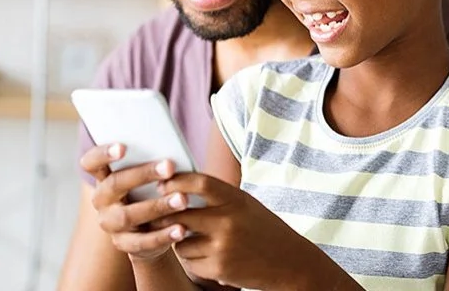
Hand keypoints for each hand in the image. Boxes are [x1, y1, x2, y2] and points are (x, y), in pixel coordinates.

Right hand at [79, 144, 191, 260]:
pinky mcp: (123, 244)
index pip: (91, 163)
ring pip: (128, 215)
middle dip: (143, 174)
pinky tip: (180, 229)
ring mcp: (110, 223)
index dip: (103, 154)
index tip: (123, 147)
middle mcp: (102, 200)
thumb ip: (153, 165)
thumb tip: (172, 154)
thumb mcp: (151, 178)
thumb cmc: (153, 193)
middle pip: (115, 184)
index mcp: (104, 178)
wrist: (153, 231)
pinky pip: (141, 241)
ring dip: (157, 206)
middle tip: (169, 166)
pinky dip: (162, 235)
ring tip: (182, 199)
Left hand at [154, 173, 356, 289]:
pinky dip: (194, 261)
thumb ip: (218, 197)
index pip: (200, 183)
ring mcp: (223, 246)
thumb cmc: (264, 230)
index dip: (176, 181)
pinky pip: (189, 262)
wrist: (290, 263)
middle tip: (158, 215)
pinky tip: (211, 258)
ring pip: (180, 241)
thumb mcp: (246, 206)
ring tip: (199, 242)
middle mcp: (229, 221)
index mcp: (237, 200)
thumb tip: (176, 188)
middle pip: (179, 213)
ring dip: (182, 242)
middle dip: (165, 215)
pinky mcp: (219, 268)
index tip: (162, 183)